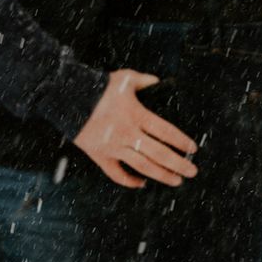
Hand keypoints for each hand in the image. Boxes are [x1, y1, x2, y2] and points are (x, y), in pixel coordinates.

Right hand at [73, 68, 199, 188]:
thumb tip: (158, 81)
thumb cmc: (99, 86)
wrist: (69, 97)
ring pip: (142, 167)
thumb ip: (144, 80)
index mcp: (137, 115)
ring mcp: (114, 147)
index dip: (181, 141)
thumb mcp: (125, 78)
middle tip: (192, 172)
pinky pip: (117, 174)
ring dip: (161, 175)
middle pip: (158, 153)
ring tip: (176, 181)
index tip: (193, 149)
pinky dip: (130, 181)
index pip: (165, 131)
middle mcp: (128, 134)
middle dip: (178, 164)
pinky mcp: (100, 156)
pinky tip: (142, 183)